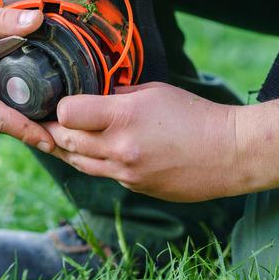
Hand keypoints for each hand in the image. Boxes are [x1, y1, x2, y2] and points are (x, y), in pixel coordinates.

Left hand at [43, 82, 278, 201]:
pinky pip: (102, 173)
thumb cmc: (194, 114)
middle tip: (49, 121)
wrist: (229, 153)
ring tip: (61, 137)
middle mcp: (120, 148)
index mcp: (124, 117)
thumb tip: (91, 95)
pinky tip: (99, 151)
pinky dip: (96, 162)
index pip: (68, 113)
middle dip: (55, 129)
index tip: (64, 103)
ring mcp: (126, 172)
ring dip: (67, 150)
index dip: (61, 107)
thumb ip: (118, 95)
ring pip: (77, 162)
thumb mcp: (153, 92)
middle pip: (65, 140)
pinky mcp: (134, 187)